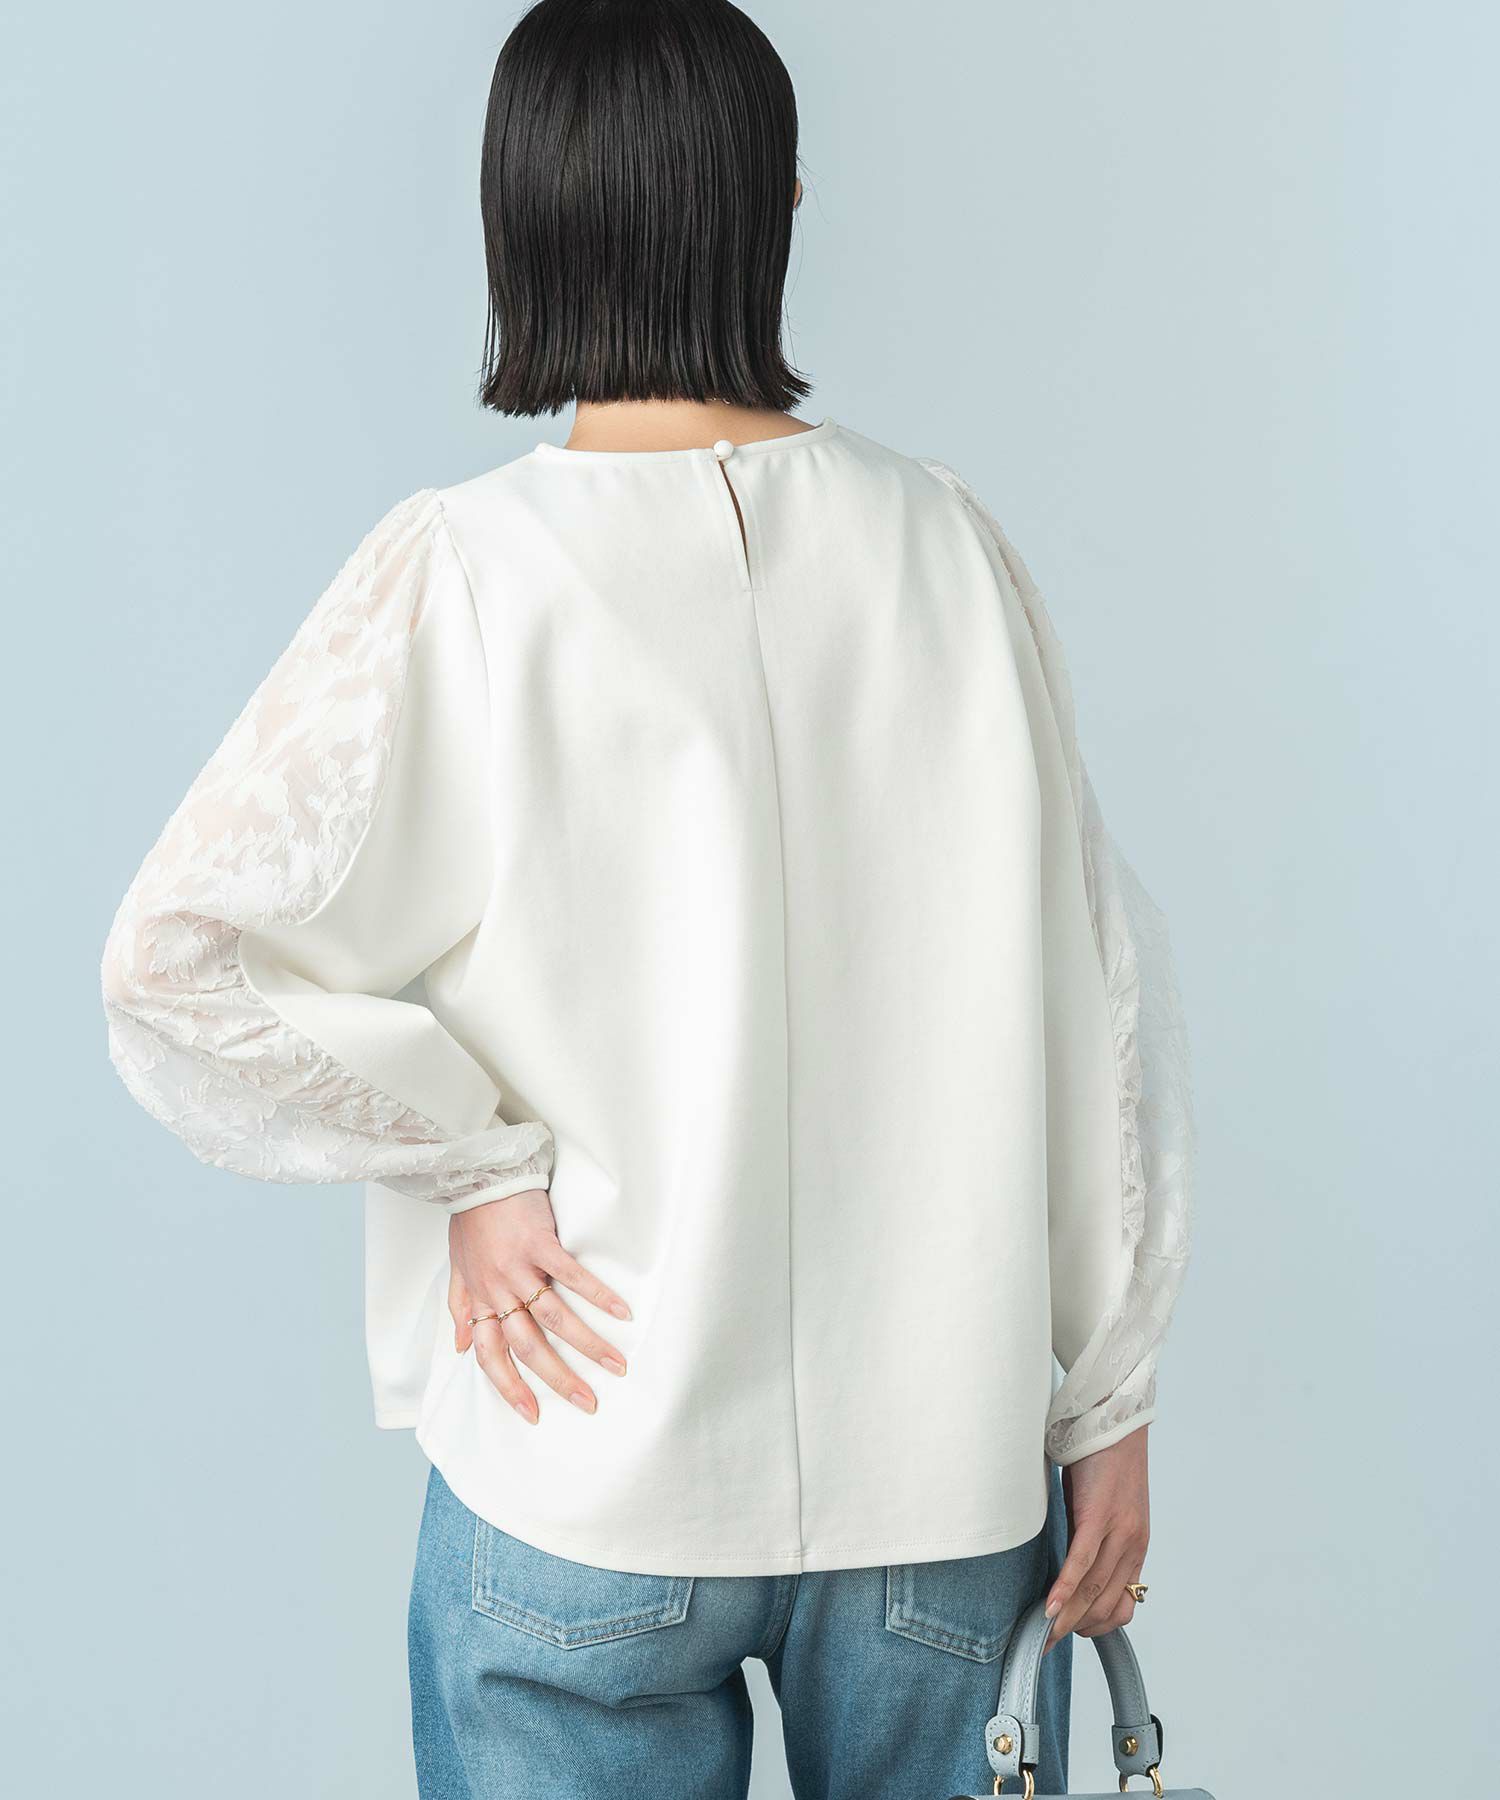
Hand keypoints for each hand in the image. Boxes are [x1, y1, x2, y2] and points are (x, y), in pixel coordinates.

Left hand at [448, 1188, 631, 1424]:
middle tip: (588, 1402)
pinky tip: (622, 1312)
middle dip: (559, 1380)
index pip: (491, 1357)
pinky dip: (598, 1296)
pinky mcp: (541, 1243)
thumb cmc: (469, 1219)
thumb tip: (460, 1346)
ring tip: (616, 1365)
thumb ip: (461, 1307)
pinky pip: (572, 1277)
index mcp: (480, 1299)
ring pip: (555, 1319)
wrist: (477, 1174)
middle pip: (529, 1347)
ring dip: (589, 1346)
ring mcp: (521, 1268)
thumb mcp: (457, 1267)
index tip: (532, 1414)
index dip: (509, 1388)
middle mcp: (499, 1290)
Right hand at [1043, 1426, 1149, 1648]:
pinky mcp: (1100, 1515)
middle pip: (1105, 1606)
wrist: (1112, 1416)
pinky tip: (1050, 1607)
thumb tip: (1067, 1565)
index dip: (1096, 1627)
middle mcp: (1133, 1543)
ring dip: (1066, 1618)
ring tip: (1042, 1632)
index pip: (1121, 1604)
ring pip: (1093, 1592)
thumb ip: (1092, 1537)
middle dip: (1075, 1629)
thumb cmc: (1102, 1457)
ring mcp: (1120, 1531)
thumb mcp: (1103, 1506)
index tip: (1069, 1633)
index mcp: (1135, 1544)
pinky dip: (1065, 1590)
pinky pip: (1082, 1564)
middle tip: (1045, 1640)